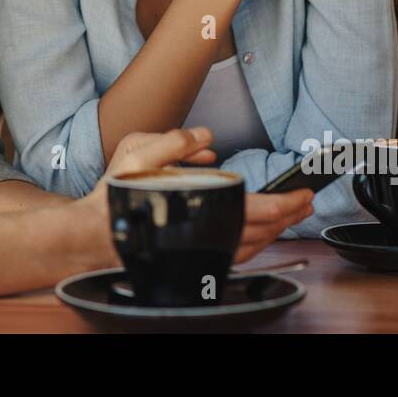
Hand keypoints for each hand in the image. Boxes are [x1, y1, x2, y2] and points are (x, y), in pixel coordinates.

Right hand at [74, 128, 313, 266]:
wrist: (92, 236)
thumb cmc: (115, 198)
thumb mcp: (138, 154)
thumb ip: (174, 142)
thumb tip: (206, 136)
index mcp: (198, 210)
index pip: (257, 211)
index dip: (286, 203)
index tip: (303, 193)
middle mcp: (204, 237)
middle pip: (262, 232)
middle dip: (289, 216)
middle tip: (305, 201)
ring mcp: (200, 253)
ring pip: (251, 247)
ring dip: (274, 231)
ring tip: (288, 214)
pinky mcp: (193, 260)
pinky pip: (234, 253)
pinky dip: (253, 242)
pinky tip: (256, 231)